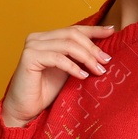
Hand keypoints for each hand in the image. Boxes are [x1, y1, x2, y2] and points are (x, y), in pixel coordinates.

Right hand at [0, 24, 115, 126]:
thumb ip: (78, 57)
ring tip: (98, 70)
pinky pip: (58, 58)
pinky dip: (73, 67)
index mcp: (47, 38)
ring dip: (87, 57)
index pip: (74, 29)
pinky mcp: (29, 57)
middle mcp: (38, 37)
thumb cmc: (45, 91)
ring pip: (67, 45)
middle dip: (93, 47)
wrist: (25, 109)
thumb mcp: (67, 69)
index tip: (112, 32)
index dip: (94, 30)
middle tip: (106, 61)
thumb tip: (103, 51)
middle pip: (72, 34)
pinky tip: (83, 76)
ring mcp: (32, 46)